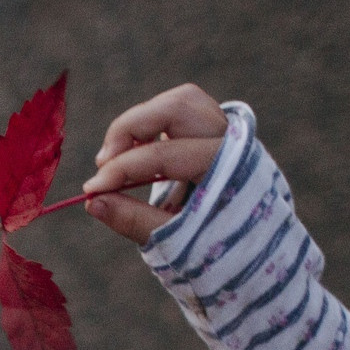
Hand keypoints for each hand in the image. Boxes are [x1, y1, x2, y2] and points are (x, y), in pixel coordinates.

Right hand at [80, 82, 230, 243]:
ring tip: (118, 156)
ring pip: (179, 102)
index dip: (122, 169)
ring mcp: (226, 131)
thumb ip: (134, 220)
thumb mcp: (177, 241)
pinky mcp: (215, 131)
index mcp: (228, 169)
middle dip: (131, 127)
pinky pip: (182, 113)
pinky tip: (136, 151)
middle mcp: (232, 140)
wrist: (257, 247)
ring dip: (142, 121)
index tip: (92, 189)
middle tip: (103, 161)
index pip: (164, 155)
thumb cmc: (217, 247)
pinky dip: (154, 124)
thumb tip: (92, 202)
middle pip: (176, 106)